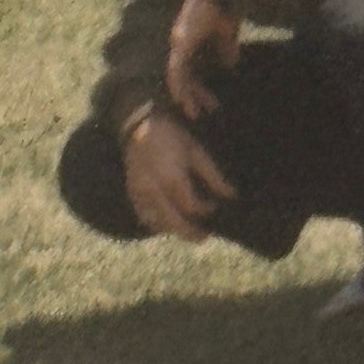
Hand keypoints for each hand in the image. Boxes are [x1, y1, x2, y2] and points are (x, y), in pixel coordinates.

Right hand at [123, 112, 235, 241]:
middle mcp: (155, 191)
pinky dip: (157, 223)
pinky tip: (169, 221)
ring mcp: (141, 194)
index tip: (215, 206)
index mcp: (173, 179)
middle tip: (205, 237)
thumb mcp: (196, 152)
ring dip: (174, 229)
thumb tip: (231, 196)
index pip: (192, 207)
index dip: (206, 210)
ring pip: (158, 224)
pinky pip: (145, 217)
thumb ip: (213, 176)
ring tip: (188, 228)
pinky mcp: (132, 193)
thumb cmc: (172, 136)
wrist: (139, 126)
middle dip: (191, 233)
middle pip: (174, 224)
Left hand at [166, 0, 240, 121]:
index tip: (209, 102)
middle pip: (183, 73)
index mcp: (192, 37)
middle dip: (192, 94)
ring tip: (190, 112)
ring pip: (177, 74)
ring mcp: (179, 40)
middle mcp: (181, 40)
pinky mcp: (182, 41)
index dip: (198, 85)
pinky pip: (176, 69)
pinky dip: (178, 84)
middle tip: (197, 114)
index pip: (192, 66)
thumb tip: (230, 65)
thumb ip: (226, 48)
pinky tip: (180, 99)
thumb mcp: (227, 32)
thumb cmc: (228, 3)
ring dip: (184, 94)